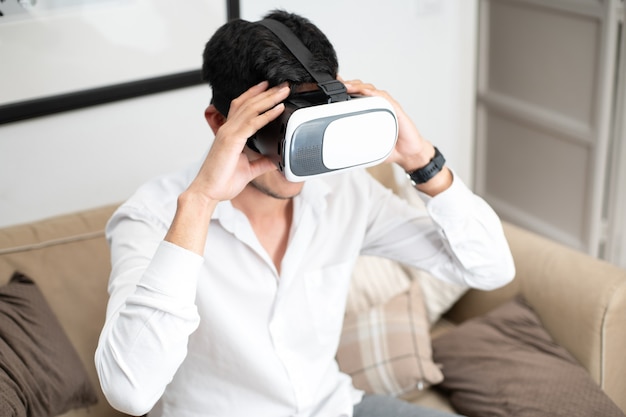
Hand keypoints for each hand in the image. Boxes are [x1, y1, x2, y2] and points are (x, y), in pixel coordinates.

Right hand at [164, 81, 290, 253]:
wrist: (208, 192)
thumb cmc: (221, 181)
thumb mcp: (248, 170)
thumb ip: (261, 163)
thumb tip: (274, 160)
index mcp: (229, 134)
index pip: (242, 107)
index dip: (254, 95)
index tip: (268, 87)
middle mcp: (228, 129)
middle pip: (248, 103)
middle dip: (266, 93)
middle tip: (282, 85)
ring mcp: (229, 133)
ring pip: (251, 109)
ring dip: (268, 98)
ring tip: (283, 91)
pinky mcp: (232, 141)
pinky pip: (252, 123)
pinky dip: (266, 114)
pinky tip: (278, 109)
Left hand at [340, 77, 451, 194]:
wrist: (408, 153)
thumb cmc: (390, 146)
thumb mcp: (367, 146)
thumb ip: (355, 144)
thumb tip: (338, 150)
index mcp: (370, 112)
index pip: (356, 96)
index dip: (344, 90)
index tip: (331, 87)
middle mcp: (378, 106)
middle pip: (362, 89)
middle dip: (349, 85)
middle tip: (336, 85)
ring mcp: (388, 106)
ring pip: (371, 90)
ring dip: (359, 86)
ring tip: (347, 86)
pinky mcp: (397, 110)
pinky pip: (385, 99)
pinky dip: (374, 94)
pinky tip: (366, 92)